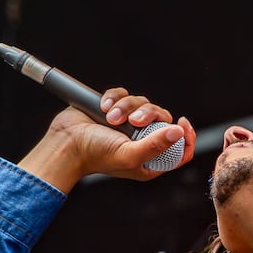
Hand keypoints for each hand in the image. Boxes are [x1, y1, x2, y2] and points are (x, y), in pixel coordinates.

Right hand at [19, 87, 195, 192]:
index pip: (180, 149)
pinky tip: (103, 107)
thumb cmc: (95, 155)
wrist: (66, 142)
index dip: (186, 136)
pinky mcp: (114, 108)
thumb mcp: (130, 155)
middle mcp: (142, 140)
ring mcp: (128, 124)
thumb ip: (155, 146)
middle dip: (149, 114)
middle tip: (134, 121)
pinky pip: (124, 94)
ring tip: (111, 118)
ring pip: (143, 102)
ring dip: (127, 106)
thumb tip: (179, 132)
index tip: (182, 123)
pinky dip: (115, 97)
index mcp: (150, 159)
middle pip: (162, 118)